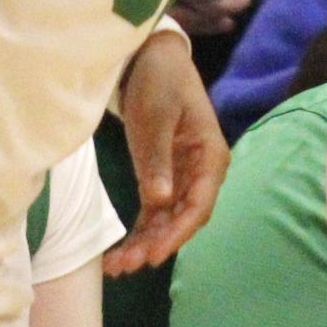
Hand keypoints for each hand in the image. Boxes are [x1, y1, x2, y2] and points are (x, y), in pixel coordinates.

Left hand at [107, 31, 228, 274]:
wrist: (152, 58)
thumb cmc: (160, 82)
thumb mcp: (156, 119)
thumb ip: (157, 161)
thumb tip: (160, 201)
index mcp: (210, 156)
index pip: (199, 205)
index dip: (178, 233)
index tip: (153, 253)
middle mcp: (201, 172)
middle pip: (183, 218)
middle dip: (157, 244)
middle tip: (128, 266)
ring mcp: (182, 177)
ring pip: (167, 220)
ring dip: (144, 244)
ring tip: (116, 267)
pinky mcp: (161, 177)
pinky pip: (153, 212)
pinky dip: (138, 232)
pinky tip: (118, 253)